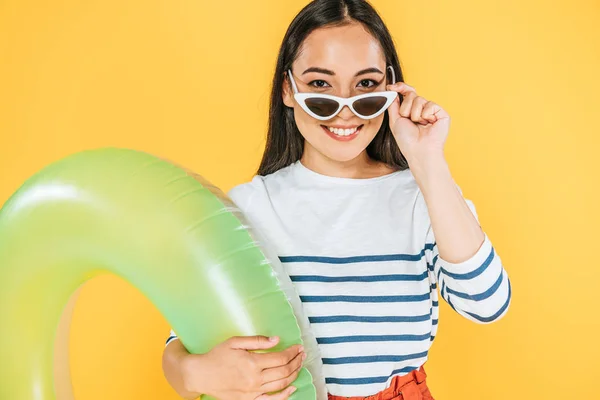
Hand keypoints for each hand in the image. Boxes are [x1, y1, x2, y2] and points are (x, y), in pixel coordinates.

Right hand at [180, 336, 304, 399]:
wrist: (201, 375)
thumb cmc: (217, 356)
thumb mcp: (235, 342)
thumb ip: (257, 341)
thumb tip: (276, 340)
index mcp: (252, 362)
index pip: (280, 358)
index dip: (292, 352)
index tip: (298, 347)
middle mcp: (255, 379)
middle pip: (284, 371)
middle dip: (296, 362)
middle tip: (302, 355)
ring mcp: (253, 392)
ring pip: (281, 385)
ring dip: (294, 375)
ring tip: (299, 366)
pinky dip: (284, 395)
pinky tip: (292, 388)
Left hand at [386, 82, 449, 165]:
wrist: (418, 151)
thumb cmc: (407, 140)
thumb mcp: (395, 120)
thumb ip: (393, 105)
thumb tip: (392, 91)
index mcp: (411, 111)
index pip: (407, 93)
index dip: (400, 87)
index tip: (391, 87)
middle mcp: (422, 109)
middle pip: (411, 94)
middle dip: (406, 108)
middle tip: (409, 120)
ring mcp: (432, 111)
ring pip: (419, 99)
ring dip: (414, 114)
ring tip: (419, 124)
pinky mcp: (441, 113)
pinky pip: (430, 104)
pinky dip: (425, 115)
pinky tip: (428, 124)